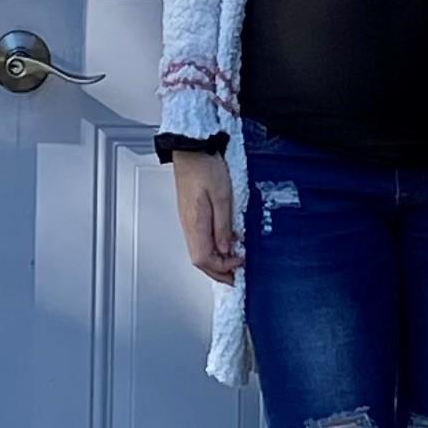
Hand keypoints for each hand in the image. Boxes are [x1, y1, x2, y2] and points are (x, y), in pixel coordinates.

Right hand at [172, 153, 238, 284]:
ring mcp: (188, 220)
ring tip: (233, 263)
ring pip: (199, 251)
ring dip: (216, 261)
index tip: (240, 263)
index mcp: (195, 223)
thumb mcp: (222, 197)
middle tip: (235, 277)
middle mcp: (188, 225)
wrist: (191, 150)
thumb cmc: (205, 168)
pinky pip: (200, 239)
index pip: (204, 259)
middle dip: (218, 272)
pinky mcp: (191, 214)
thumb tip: (225, 248)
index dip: (223, 267)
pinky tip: (225, 243)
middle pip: (199, 260)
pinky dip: (213, 247)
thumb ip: (223, 226)